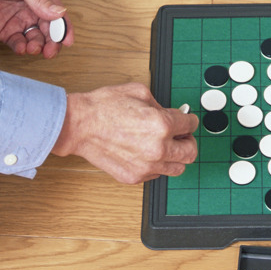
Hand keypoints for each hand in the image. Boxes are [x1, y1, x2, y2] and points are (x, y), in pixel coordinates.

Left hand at [0, 0, 71, 56]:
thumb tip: (59, 13)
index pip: (59, 15)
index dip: (64, 29)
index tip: (66, 41)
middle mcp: (33, 10)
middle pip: (49, 31)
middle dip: (52, 43)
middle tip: (49, 51)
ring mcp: (19, 21)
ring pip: (35, 39)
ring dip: (37, 46)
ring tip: (32, 47)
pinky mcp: (5, 31)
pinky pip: (17, 43)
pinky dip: (21, 48)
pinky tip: (21, 47)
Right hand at [51, 83, 199, 183]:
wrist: (80, 125)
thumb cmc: (105, 107)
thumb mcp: (140, 92)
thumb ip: (162, 105)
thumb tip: (173, 114)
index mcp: (162, 125)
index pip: (190, 126)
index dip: (189, 120)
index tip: (186, 121)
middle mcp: (157, 149)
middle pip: (190, 152)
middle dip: (188, 141)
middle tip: (181, 135)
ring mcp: (146, 166)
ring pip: (177, 168)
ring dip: (175, 156)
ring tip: (165, 146)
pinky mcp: (134, 177)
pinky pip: (156, 174)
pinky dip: (156, 164)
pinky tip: (146, 153)